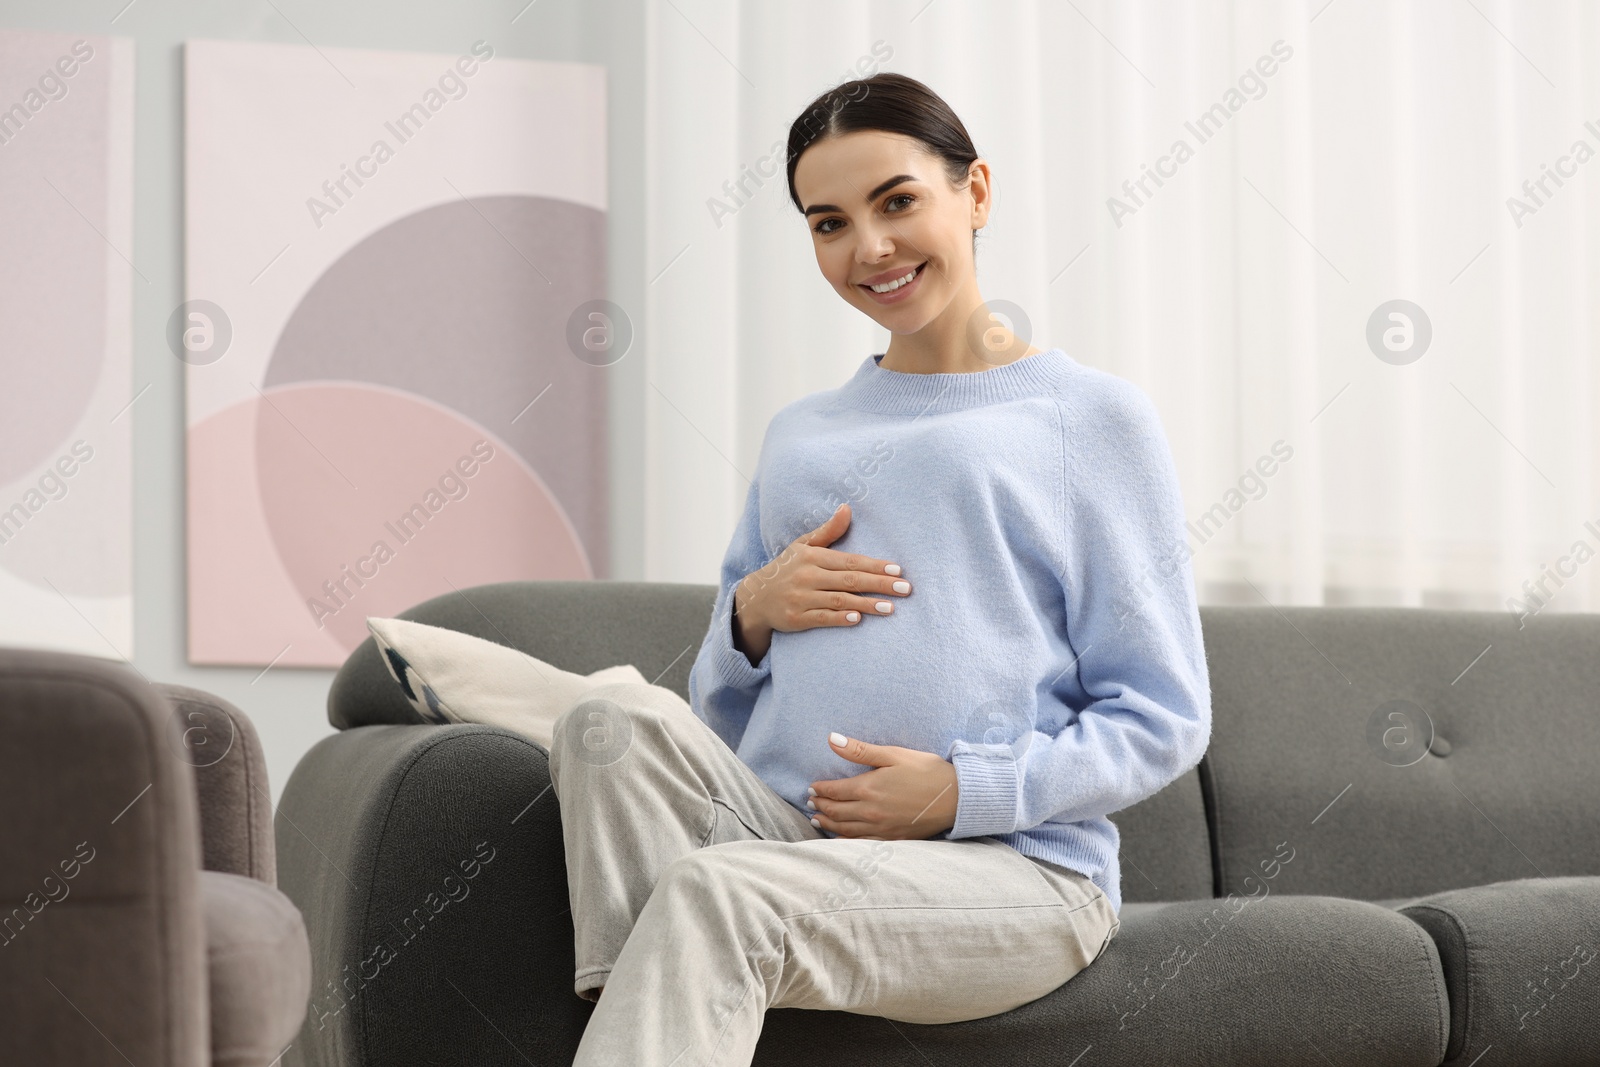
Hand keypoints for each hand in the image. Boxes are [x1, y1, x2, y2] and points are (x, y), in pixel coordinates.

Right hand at [732, 502, 910, 663]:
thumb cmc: (786, 569)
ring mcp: (802, 598)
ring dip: (867, 604)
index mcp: (813, 557)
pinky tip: (858, 619)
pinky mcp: (797, 618)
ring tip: (890, 608)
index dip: (875, 565)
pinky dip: (840, 618)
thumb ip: (828, 531)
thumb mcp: (803, 546)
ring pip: (840, 600)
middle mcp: (807, 576)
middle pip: (850, 580)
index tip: (898, 570)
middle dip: (880, 584)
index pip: (850, 561)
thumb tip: (847, 508)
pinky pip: (822, 618)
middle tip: (905, 588)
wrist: (755, 598)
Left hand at [806, 733, 958, 839]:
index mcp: (869, 788)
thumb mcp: (893, 754)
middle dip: (820, 806)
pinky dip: (846, 840)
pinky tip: (841, 838)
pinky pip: (861, 843)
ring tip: (817, 819)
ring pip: (845, 830)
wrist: (956, 798)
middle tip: (810, 802)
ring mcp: (881, 828)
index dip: (820, 789)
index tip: (811, 787)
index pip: (834, 791)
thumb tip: (831, 739)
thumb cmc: (926, 771)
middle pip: (836, 811)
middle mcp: (870, 811)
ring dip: (828, 824)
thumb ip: (860, 750)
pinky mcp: (892, 839)